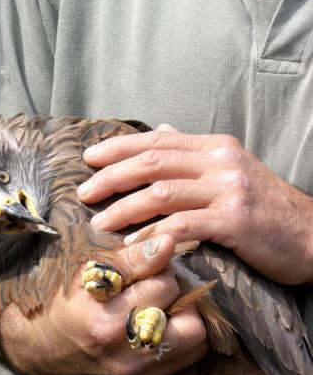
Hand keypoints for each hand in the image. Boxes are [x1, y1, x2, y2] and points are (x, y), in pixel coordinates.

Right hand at [0, 234, 206, 374]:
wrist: (34, 351)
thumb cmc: (60, 302)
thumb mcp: (86, 272)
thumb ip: (130, 258)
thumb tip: (167, 243)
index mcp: (107, 323)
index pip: (166, 286)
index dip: (159, 272)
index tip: (145, 272)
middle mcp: (124, 357)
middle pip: (193, 322)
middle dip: (180, 302)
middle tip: (159, 294)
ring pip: (195, 345)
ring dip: (183, 324)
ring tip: (159, 312)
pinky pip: (180, 363)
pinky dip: (172, 344)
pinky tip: (150, 334)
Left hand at [78, 127, 312, 283]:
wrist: (312, 235)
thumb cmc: (266, 208)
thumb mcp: (232, 170)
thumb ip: (194, 153)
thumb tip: (160, 130)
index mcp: (216, 147)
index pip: (158, 140)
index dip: (119, 148)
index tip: (89, 159)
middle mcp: (220, 161)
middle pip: (153, 162)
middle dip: (112, 176)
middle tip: (84, 192)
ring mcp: (228, 189)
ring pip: (162, 191)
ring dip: (125, 207)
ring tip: (100, 222)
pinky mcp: (235, 219)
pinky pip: (183, 224)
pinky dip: (154, 233)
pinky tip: (133, 244)